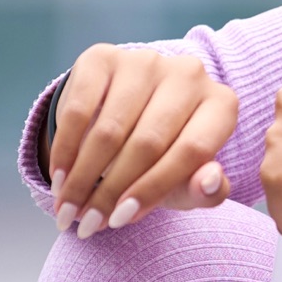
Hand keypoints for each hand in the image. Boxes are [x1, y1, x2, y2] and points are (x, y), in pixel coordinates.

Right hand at [47, 46, 239, 236]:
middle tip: (86, 224)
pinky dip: (66, 149)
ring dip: (84, 177)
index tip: (122, 220)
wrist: (129, 113)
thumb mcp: (188, 180)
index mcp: (221, 104)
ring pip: (110, 129)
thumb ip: (207, 190)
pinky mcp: (104, 57)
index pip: (191, 151)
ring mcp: (147, 60)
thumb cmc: (167, 156)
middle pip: (147, 142)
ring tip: (68, 211)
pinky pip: (79, 109)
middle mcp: (189, 74)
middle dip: (111, 191)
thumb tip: (208, 181)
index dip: (154, 189)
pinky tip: (59, 178)